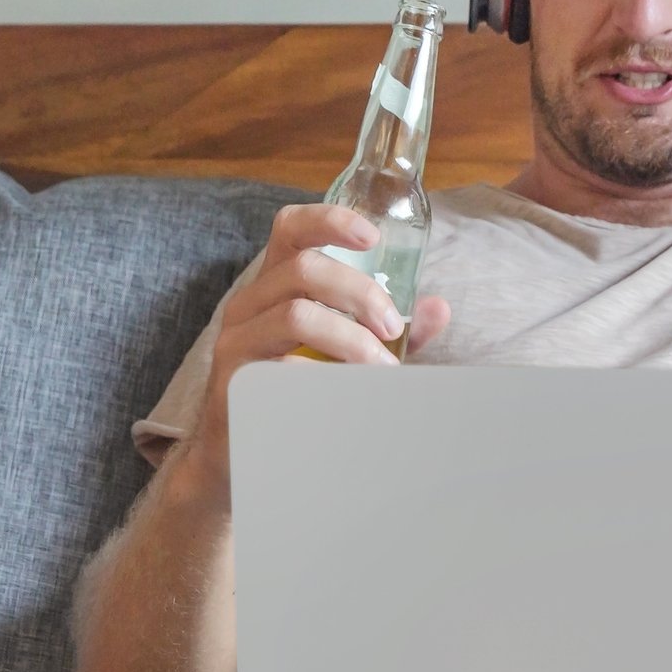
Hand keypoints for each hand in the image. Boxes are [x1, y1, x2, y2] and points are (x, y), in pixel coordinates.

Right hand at [197, 203, 452, 448]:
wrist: (240, 451)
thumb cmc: (297, 386)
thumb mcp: (344, 348)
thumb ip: (386, 328)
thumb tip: (437, 308)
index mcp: (276, 282)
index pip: (291, 228)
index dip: (331, 220)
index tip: (374, 237)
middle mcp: (250, 302)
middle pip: (304, 268)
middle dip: (359, 293)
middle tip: (392, 328)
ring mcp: (237, 340)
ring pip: (295, 315)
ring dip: (350, 338)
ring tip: (380, 367)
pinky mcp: (234, 381)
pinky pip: (280, 368)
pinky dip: (324, 377)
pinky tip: (345, 394)